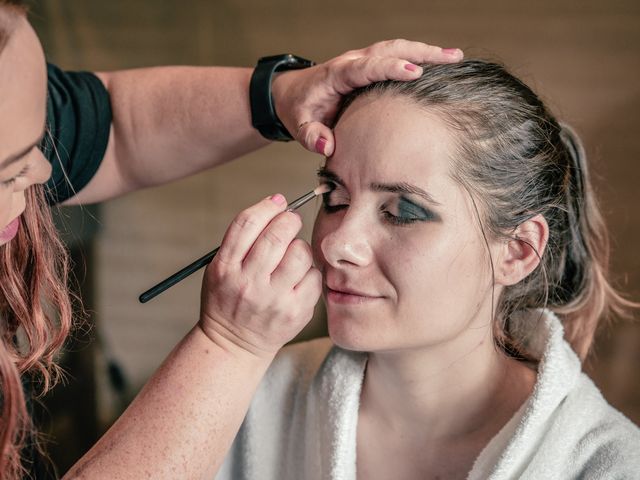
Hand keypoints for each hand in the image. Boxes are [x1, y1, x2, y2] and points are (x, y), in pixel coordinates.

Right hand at [198, 194, 321, 358]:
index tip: (278, 203)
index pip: (247, 224)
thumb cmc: (228, 300)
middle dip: (289, 221)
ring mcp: (274, 300)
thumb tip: (278, 203)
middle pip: (277, 235)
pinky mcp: (296, 312)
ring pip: (300, 253)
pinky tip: (298, 279)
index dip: (267, 206)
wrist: (233, 344)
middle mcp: (249, 283)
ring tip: (292, 256)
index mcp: (225, 268)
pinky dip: (309, 272)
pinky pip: (314, 277)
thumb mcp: (220, 268)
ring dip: (300, 247)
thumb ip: (243, 240)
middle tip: (291, 222)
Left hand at [271, 39, 462, 155]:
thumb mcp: (299, 126)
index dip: (389, 68)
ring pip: (396, 49)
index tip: (414, 71)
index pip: (366, 67)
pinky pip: (396, 56)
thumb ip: (311, 136)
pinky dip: (418, 57)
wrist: (291, 93)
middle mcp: (352, 61)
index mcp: (336, 75)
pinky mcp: (369, 66)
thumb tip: (328, 146)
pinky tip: (440, 63)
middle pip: (389, 50)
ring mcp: (362, 60)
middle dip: (420, 53)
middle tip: (450, 57)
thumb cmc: (298, 110)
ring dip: (425, 51)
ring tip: (455, 57)